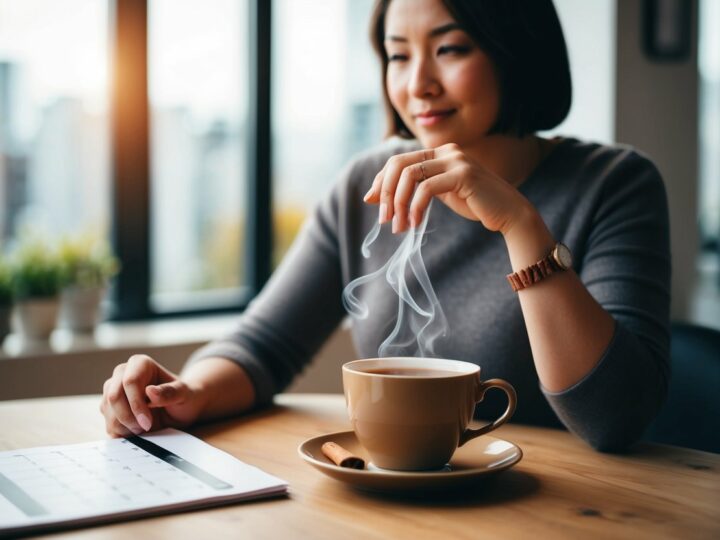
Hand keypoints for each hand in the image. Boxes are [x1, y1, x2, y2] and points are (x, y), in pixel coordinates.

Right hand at [100, 355, 202, 437]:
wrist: (179, 410)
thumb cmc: (184, 398)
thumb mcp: (185, 395)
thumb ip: (170, 392)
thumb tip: (149, 391)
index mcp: (140, 364)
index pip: (129, 382)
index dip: (136, 404)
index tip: (148, 422)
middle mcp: (122, 374)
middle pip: (113, 397)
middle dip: (128, 417)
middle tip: (146, 428)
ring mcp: (113, 390)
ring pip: (107, 411)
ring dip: (125, 426)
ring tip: (144, 428)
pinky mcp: (109, 408)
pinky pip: (107, 422)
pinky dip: (120, 432)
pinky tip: (137, 431)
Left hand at [364, 143, 530, 233]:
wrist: (509, 213)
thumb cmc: (474, 204)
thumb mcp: (437, 195)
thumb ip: (412, 190)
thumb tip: (372, 196)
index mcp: (438, 153)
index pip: (397, 161)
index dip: (380, 181)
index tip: (371, 203)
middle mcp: (446, 151)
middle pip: (398, 164)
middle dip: (385, 192)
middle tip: (383, 218)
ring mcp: (456, 160)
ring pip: (409, 175)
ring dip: (398, 203)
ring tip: (398, 226)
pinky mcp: (463, 174)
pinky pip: (427, 188)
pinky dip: (416, 207)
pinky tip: (415, 224)